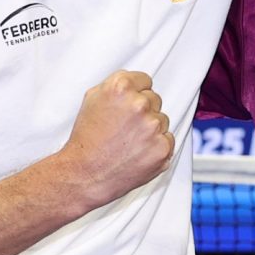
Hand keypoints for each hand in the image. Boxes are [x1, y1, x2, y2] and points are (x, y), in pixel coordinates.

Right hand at [51, 71, 175, 208]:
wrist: (86, 174)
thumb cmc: (87, 139)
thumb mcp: (92, 100)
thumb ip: (117, 86)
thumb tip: (135, 83)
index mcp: (121, 87)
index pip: (145, 80)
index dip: (135, 93)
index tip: (128, 106)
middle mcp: (139, 104)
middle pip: (155, 99)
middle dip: (143, 111)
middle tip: (125, 127)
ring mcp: (153, 127)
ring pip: (162, 120)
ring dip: (150, 129)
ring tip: (129, 141)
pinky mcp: (162, 148)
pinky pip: (168, 140)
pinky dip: (156, 146)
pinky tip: (137, 152)